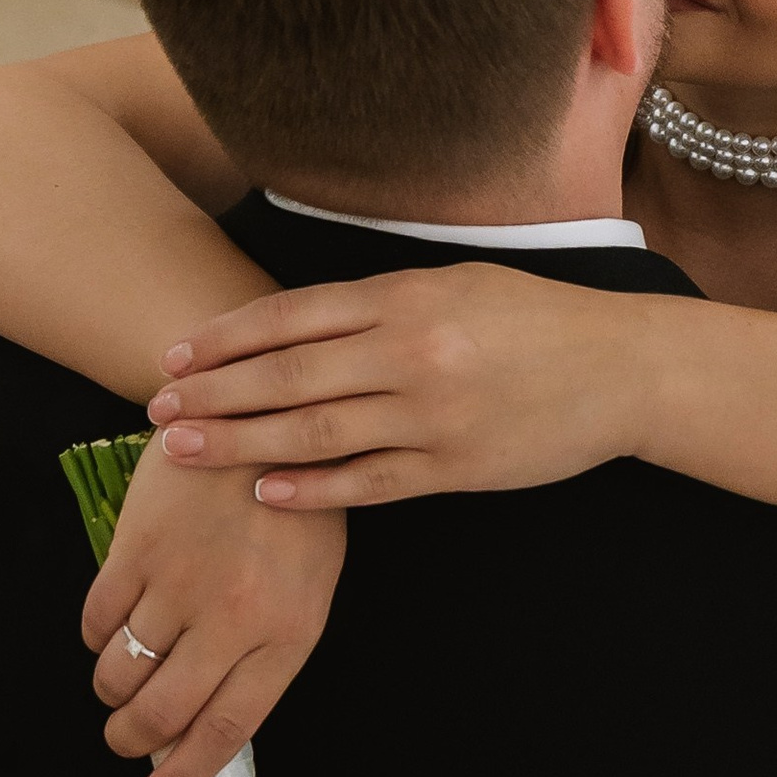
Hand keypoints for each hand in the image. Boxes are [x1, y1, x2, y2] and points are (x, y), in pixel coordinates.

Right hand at [81, 439, 345, 776]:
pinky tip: (111, 626)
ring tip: (120, 683)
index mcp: (286, 637)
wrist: (263, 419)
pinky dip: (95, 637)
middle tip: (123, 738)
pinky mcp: (137, 548)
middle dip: (131, 740)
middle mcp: (232, 619)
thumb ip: (261, 660)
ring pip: (119, 672)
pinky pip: (96, 619)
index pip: (224, 732)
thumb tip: (202, 729)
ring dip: (111, 691)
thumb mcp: (306, 593)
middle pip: (160, 713)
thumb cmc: (295, 516)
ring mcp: (180, 582)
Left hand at [145, 263, 653, 507]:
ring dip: (240, 443)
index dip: (226, 338)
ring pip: (315, 432)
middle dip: (214, 395)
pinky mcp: (455, 469)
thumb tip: (293, 320)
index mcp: (407, 298)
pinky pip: (367, 483)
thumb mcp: (455, 283)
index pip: (293, 316)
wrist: (622, 368)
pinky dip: (311, 490)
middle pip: (288, 376)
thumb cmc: (533, 320)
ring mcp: (431, 416)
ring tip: (183, 452)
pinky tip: (263, 493)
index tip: (174, 356)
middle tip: (154, 409)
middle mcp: (412, 353)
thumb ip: (379, 301)